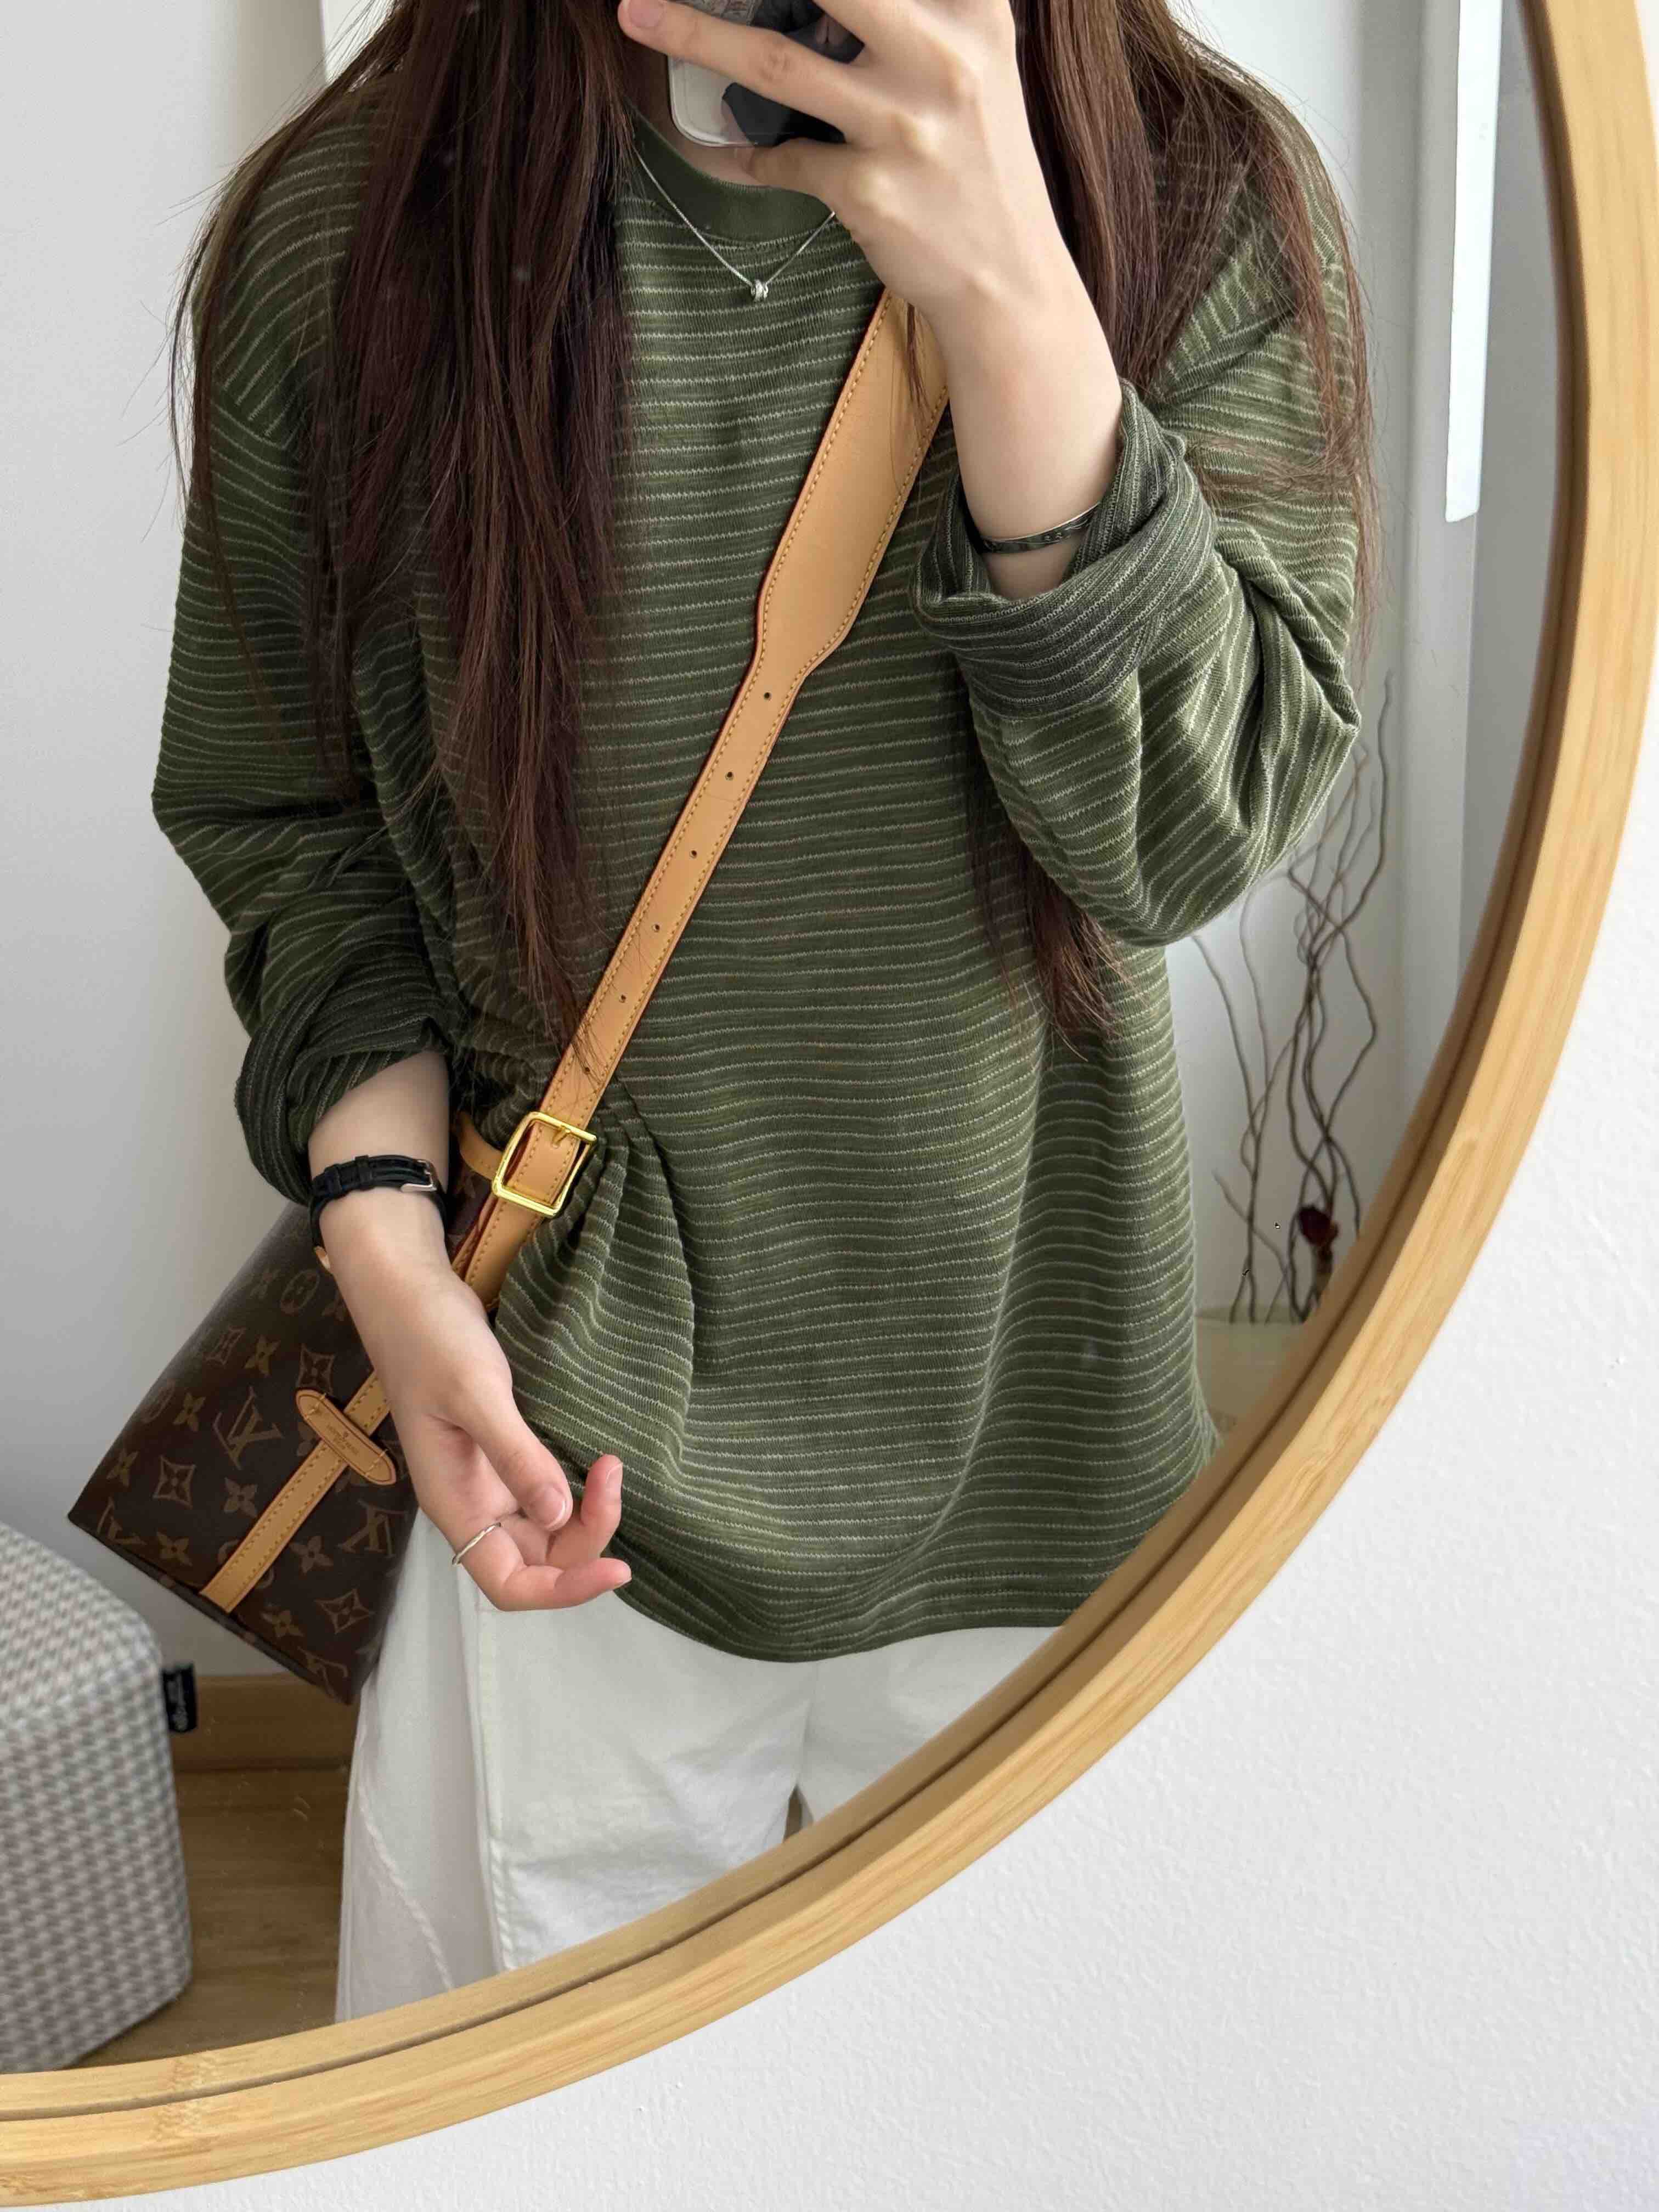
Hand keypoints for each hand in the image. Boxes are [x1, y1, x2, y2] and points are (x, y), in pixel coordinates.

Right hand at [324, 1194, 633, 1611]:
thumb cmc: (431, 1340)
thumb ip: (516, 1456)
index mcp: (455, 1505)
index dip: (564, 1590)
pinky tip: (597, 1463)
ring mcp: (486, 1480)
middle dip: (588, 1534)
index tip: (619, 1565)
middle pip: (539, 1560)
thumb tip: (559, 1515)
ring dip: (587, 1513)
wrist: (408, 1293)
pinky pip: (545, 1492)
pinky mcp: (500, 1451)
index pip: (510, 1584)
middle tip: (613, 1473)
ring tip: (611, 1465)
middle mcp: (471, 1504)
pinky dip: (576, 1490)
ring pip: (547, 1528)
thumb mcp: (476, 1393)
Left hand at [616, 0, 1075, 329]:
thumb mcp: (976, 59)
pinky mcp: (870, 191)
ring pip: (774, 58)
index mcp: (972, 8)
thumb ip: (919, 10)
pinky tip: (717, 143)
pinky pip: (777, 159)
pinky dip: (739, 152)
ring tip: (635, 13)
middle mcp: (943, 55)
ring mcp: (903, 126)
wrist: (1010, 282)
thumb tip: (819, 1)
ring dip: (693, 34)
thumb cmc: (982, 164)